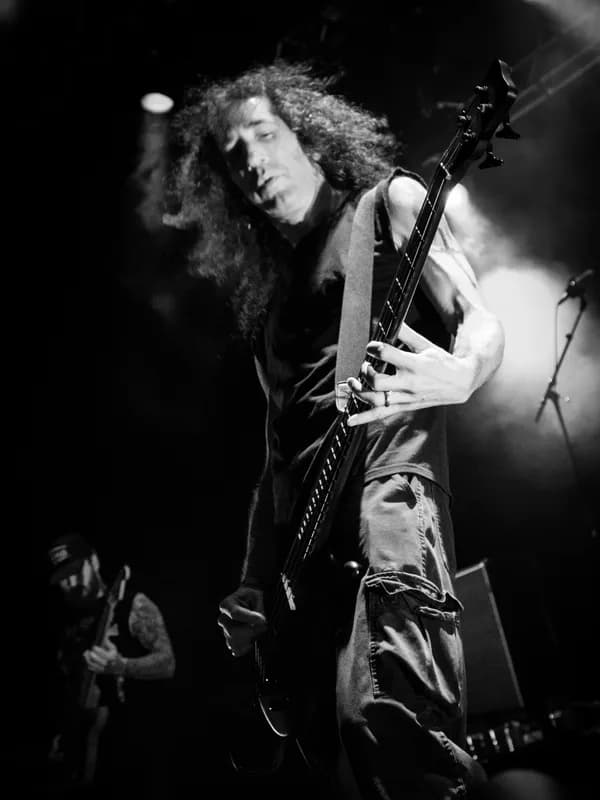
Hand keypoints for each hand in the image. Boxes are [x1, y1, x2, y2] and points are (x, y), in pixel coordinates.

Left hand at [83, 639, 126, 675]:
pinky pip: (91, 668)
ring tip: (85, 653)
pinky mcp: (99, 671)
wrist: (117, 667)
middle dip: (91, 655)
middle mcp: (107, 664)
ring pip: (92, 665)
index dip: (97, 650)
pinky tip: (87, 658)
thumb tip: (104, 636)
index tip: (94, 647)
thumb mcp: (113, 648)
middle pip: (97, 660)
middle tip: (88, 651)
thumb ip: (108, 642)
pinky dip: (88, 663)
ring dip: (87, 659)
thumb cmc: (114, 655)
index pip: (103, 653)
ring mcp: (102, 669)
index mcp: (111, 657)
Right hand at [218, 585, 266, 656]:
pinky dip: (246, 647)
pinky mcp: (230, 641)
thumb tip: (260, 623)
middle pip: (233, 631)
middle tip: (262, 626)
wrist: (251, 602)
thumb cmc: (253, 597)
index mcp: (227, 605)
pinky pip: (236, 650)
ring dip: (248, 639)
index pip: (235, 614)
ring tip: (257, 632)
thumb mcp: (257, 597)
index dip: (250, 618)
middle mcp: (223, 619)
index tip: (262, 619)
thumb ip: (258, 610)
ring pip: (234, 642)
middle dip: (250, 631)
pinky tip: (252, 641)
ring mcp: (225, 631)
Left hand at [347, 323, 474, 425]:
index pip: (387, 354)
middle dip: (365, 373)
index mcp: (415, 364)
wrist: (460, 383)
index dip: (374, 348)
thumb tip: (391, 317)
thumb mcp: (426, 345)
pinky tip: (350, 420)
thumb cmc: (442, 362)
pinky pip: (381, 414)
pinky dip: (364, 418)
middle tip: (365, 365)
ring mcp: (406, 398)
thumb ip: (406, 333)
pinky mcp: (405, 406)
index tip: (371, 346)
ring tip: (352, 383)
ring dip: (359, 393)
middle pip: (377, 382)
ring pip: (376, 400)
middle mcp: (409, 383)